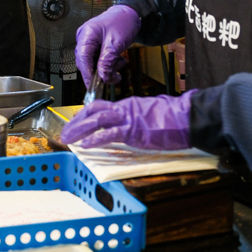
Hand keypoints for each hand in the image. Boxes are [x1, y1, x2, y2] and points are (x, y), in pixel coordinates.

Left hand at [60, 91, 195, 150]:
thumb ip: (138, 115)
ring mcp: (128, 119)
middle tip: (64, 133)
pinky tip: (84, 146)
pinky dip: (94, 140)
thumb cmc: (175, 115)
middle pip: (93, 111)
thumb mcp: (151, 111)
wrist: (187, 116)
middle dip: (76, 122)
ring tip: (67, 139)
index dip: (84, 115)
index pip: (100, 107)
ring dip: (79, 130)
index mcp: (128, 105)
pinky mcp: (133, 131)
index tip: (75, 123)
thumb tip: (133, 122)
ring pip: (96, 121)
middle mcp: (124, 109)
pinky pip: (109, 135)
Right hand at [74, 5, 140, 84]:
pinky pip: (98, 59)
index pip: (82, 58)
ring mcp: (88, 41)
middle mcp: (84, 38)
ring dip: (107, 67)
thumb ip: (107, 61)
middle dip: (100, 71)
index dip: (87, 74)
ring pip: (93, 62)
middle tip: (115, 77)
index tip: (93, 87)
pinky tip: (118, 59)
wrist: (130, 13)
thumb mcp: (116, 44)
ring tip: (120, 63)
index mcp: (86, 34)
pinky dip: (108, 63)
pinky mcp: (95, 45)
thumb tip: (102, 77)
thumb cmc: (123, 22)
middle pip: (86, 62)